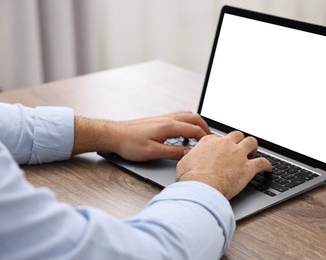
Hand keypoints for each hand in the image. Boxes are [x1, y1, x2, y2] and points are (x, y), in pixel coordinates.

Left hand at [72, 111, 210, 160]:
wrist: (114, 134)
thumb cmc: (130, 143)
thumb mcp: (153, 152)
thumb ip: (173, 152)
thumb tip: (189, 153)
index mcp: (168, 126)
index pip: (194, 129)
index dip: (205, 138)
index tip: (210, 146)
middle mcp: (168, 118)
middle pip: (194, 118)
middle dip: (205, 128)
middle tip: (210, 140)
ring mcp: (164, 118)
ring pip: (187, 115)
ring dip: (197, 124)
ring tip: (201, 135)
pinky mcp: (159, 120)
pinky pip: (179, 117)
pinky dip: (188, 123)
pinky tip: (184, 132)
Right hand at [176, 131, 271, 199]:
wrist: (201, 188)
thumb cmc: (191, 178)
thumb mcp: (184, 163)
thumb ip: (189, 157)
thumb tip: (188, 156)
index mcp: (210, 142)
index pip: (219, 138)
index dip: (222, 144)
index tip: (222, 150)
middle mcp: (225, 144)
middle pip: (237, 135)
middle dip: (239, 140)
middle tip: (239, 148)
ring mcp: (238, 155)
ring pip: (252, 142)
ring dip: (253, 147)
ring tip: (253, 152)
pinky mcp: (248, 168)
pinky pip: (263, 162)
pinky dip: (267, 165)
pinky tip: (268, 169)